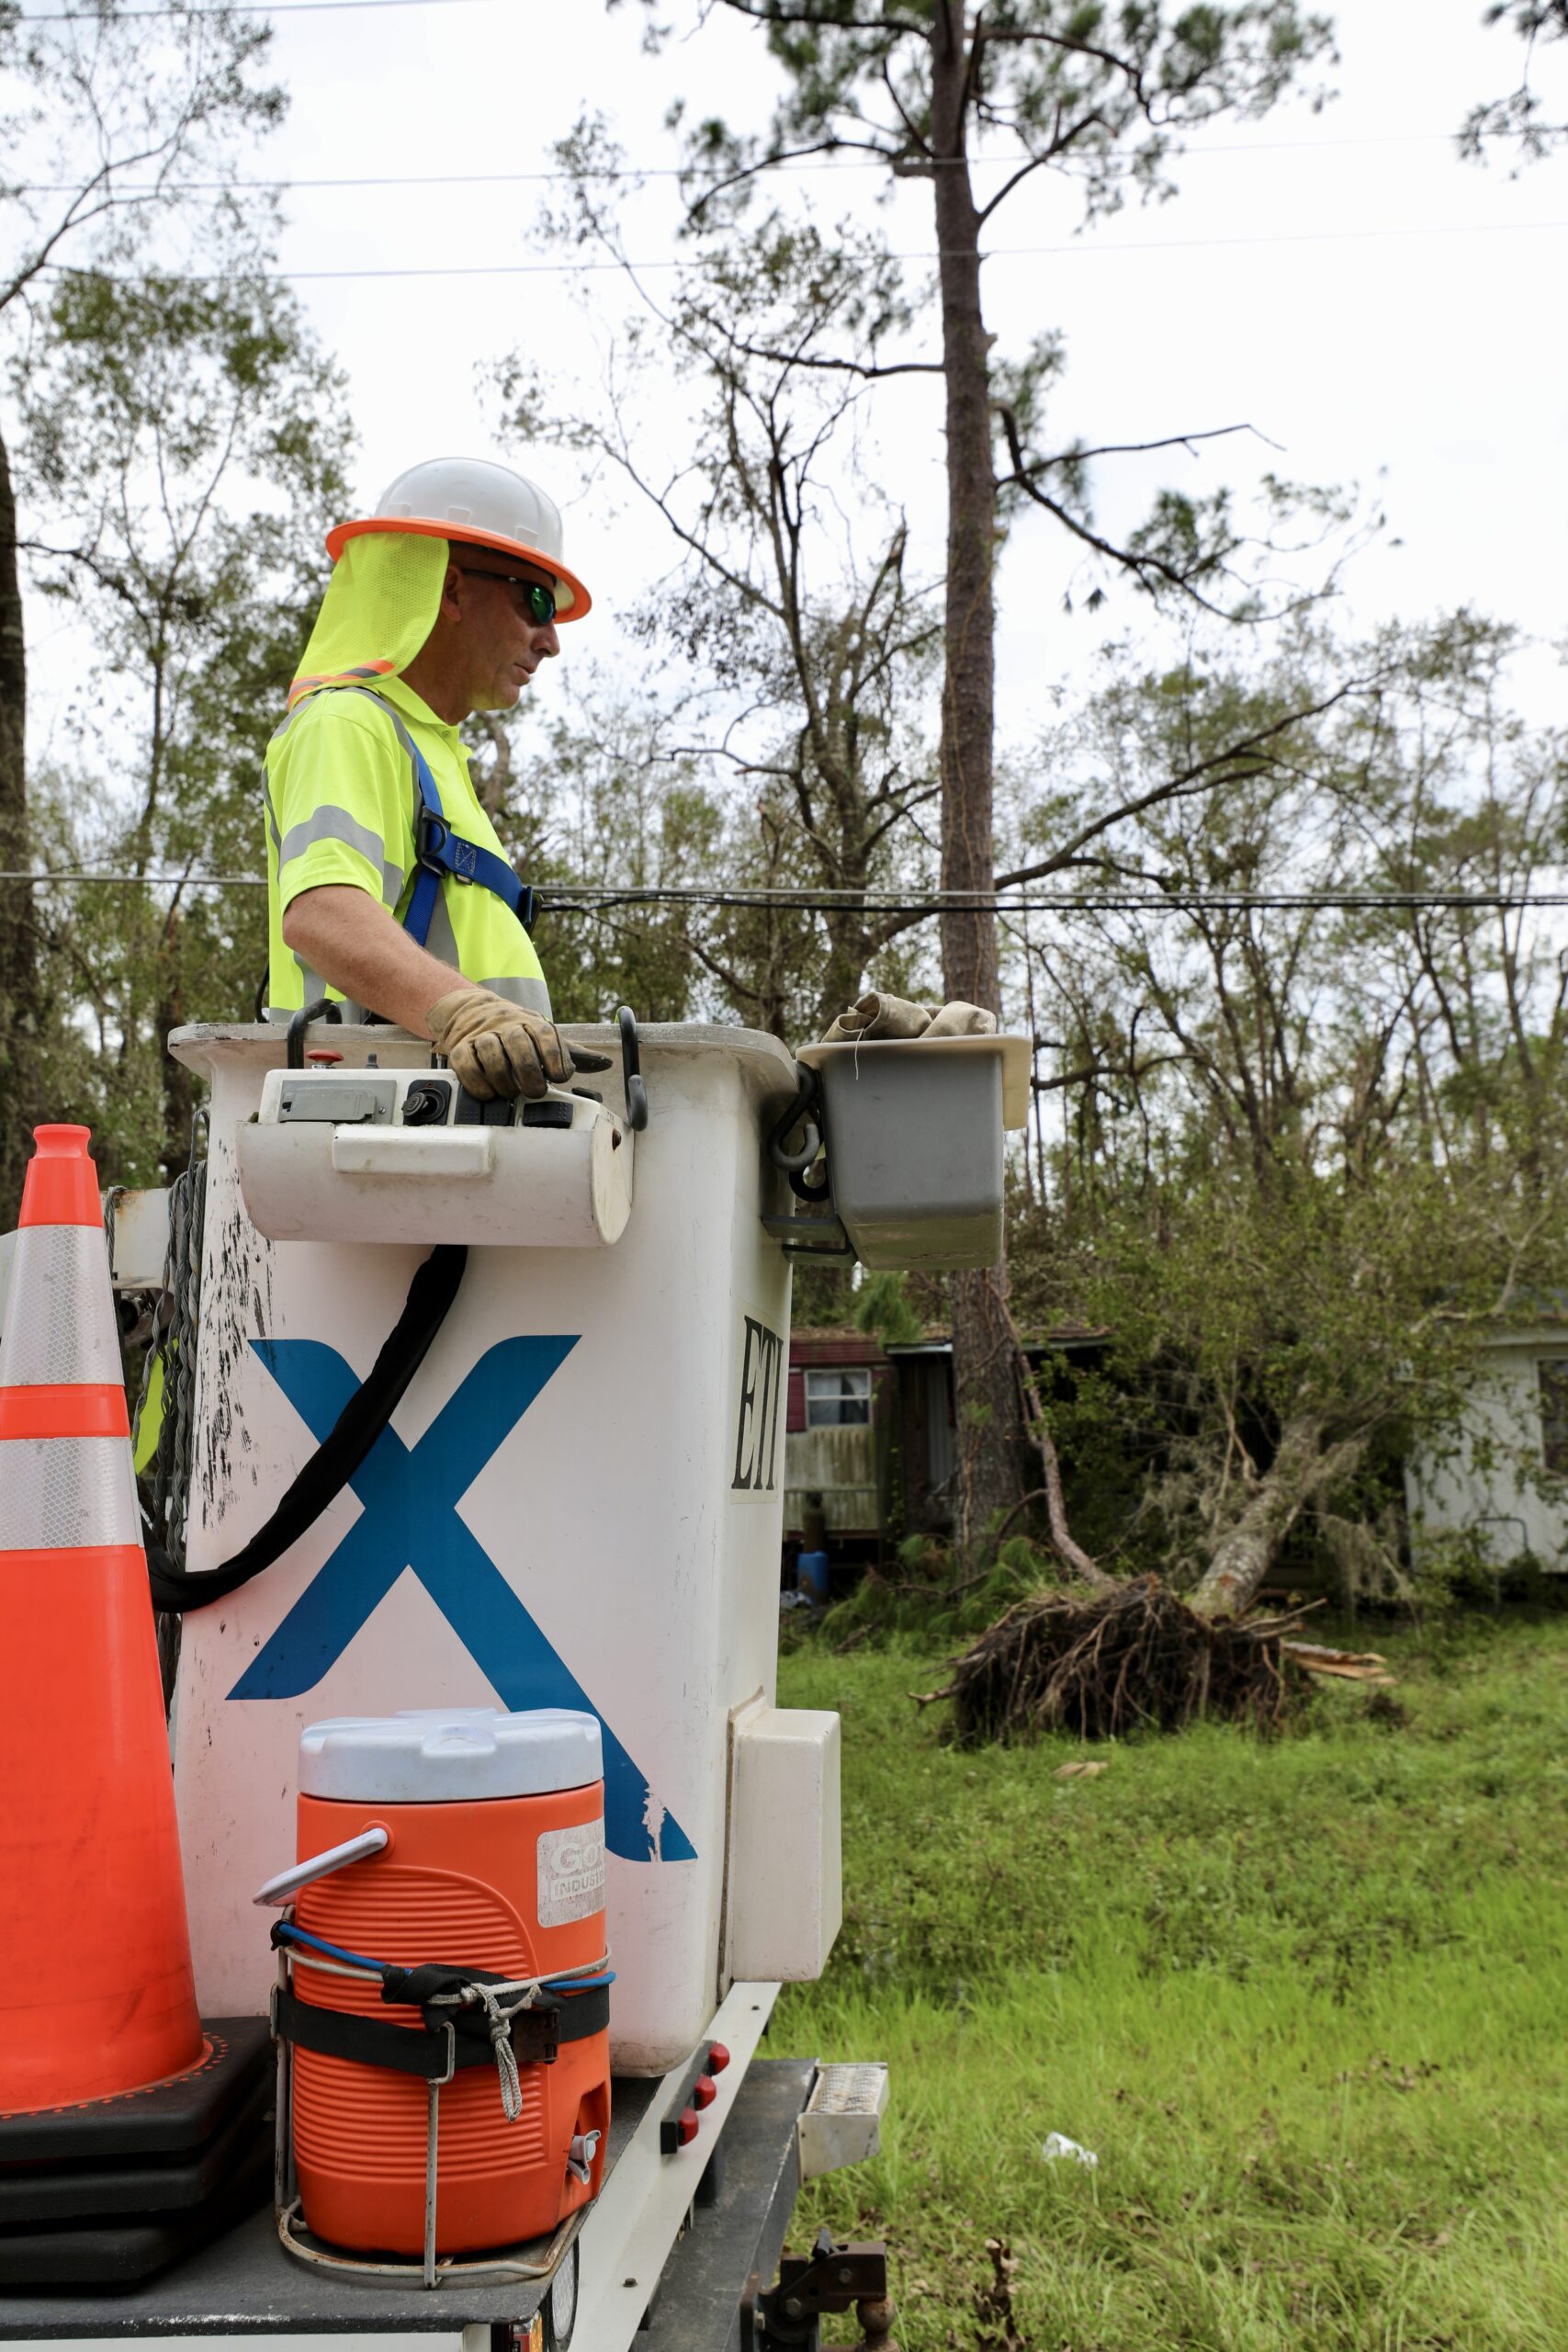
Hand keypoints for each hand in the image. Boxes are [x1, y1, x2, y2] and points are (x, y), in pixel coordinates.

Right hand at [427, 987, 573, 1101]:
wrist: (472, 1012)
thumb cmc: (516, 1032)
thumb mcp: (544, 1037)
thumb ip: (571, 1053)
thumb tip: (605, 1063)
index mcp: (531, 1021)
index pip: (545, 1033)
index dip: (554, 1056)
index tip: (560, 1077)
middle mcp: (505, 1024)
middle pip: (517, 1042)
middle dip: (528, 1071)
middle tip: (535, 1092)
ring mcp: (481, 1035)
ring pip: (490, 1051)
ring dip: (503, 1078)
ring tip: (511, 1093)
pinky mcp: (460, 1047)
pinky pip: (465, 1062)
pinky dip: (477, 1082)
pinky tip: (489, 1093)